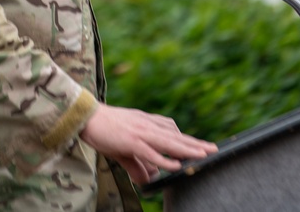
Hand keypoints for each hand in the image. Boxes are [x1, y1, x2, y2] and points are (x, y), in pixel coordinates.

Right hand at [79, 103, 217, 183]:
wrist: (86, 117)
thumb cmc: (104, 131)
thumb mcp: (124, 150)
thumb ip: (138, 165)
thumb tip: (150, 180)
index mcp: (146, 123)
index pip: (172, 130)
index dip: (188, 139)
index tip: (202, 145)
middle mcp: (147, 125)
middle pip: (176, 136)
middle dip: (196, 144)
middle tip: (214, 149)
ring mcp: (140, 132)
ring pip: (169, 142)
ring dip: (187, 149)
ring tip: (203, 155)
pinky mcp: (131, 141)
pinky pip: (151, 151)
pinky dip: (164, 159)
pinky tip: (176, 165)